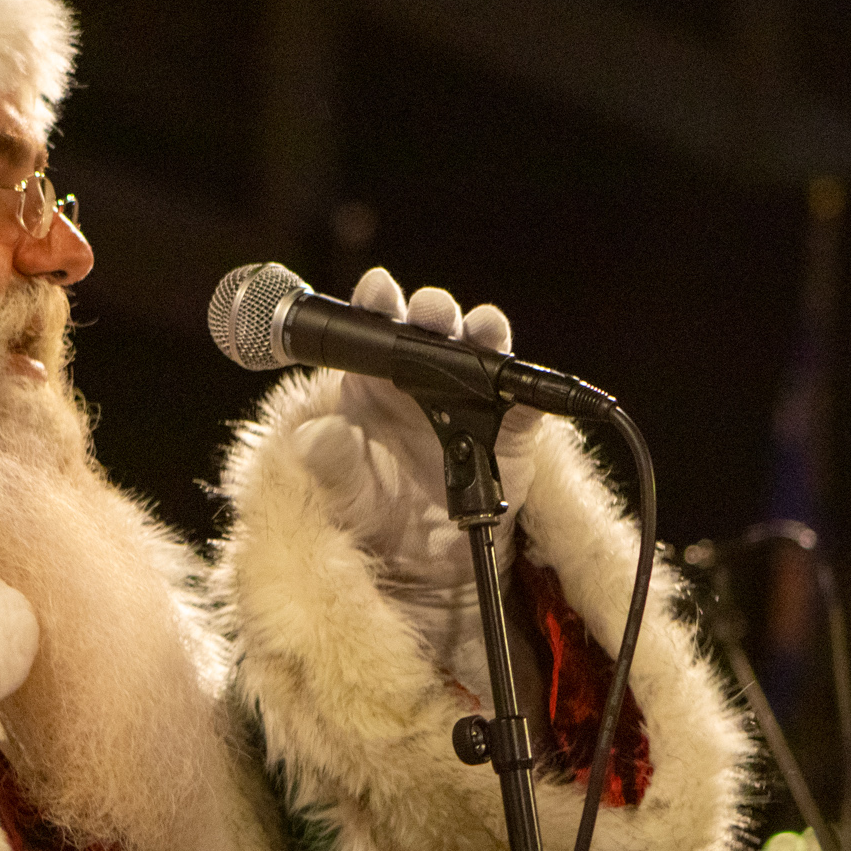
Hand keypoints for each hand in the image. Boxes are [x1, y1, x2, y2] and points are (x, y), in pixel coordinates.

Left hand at [291, 267, 541, 597]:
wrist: (417, 560)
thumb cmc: (371, 508)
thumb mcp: (338, 490)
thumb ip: (325, 462)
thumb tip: (319, 434)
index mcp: (372, 377)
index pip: (373, 326)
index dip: (377, 300)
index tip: (377, 290)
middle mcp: (422, 376)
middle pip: (431, 327)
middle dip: (434, 310)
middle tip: (431, 311)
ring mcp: (469, 397)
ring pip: (481, 350)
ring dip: (484, 334)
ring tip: (482, 330)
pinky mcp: (509, 429)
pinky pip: (525, 403)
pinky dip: (531, 393)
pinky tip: (526, 388)